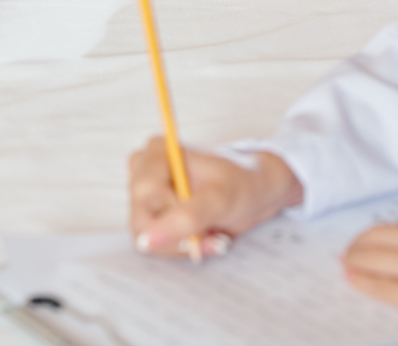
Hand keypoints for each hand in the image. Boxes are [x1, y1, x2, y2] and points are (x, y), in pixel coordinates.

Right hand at [130, 137, 301, 256]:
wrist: (256, 190)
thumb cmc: (241, 184)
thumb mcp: (220, 199)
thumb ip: (185, 218)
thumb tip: (146, 241)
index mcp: (158, 152)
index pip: (144, 196)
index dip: (171, 217)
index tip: (203, 222)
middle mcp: (146, 169)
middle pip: (141, 219)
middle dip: (178, 235)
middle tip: (212, 236)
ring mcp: (148, 193)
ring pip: (146, 236)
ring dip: (181, 243)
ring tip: (212, 236)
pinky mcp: (154, 212)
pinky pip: (154, 241)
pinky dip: (180, 245)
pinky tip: (204, 237)